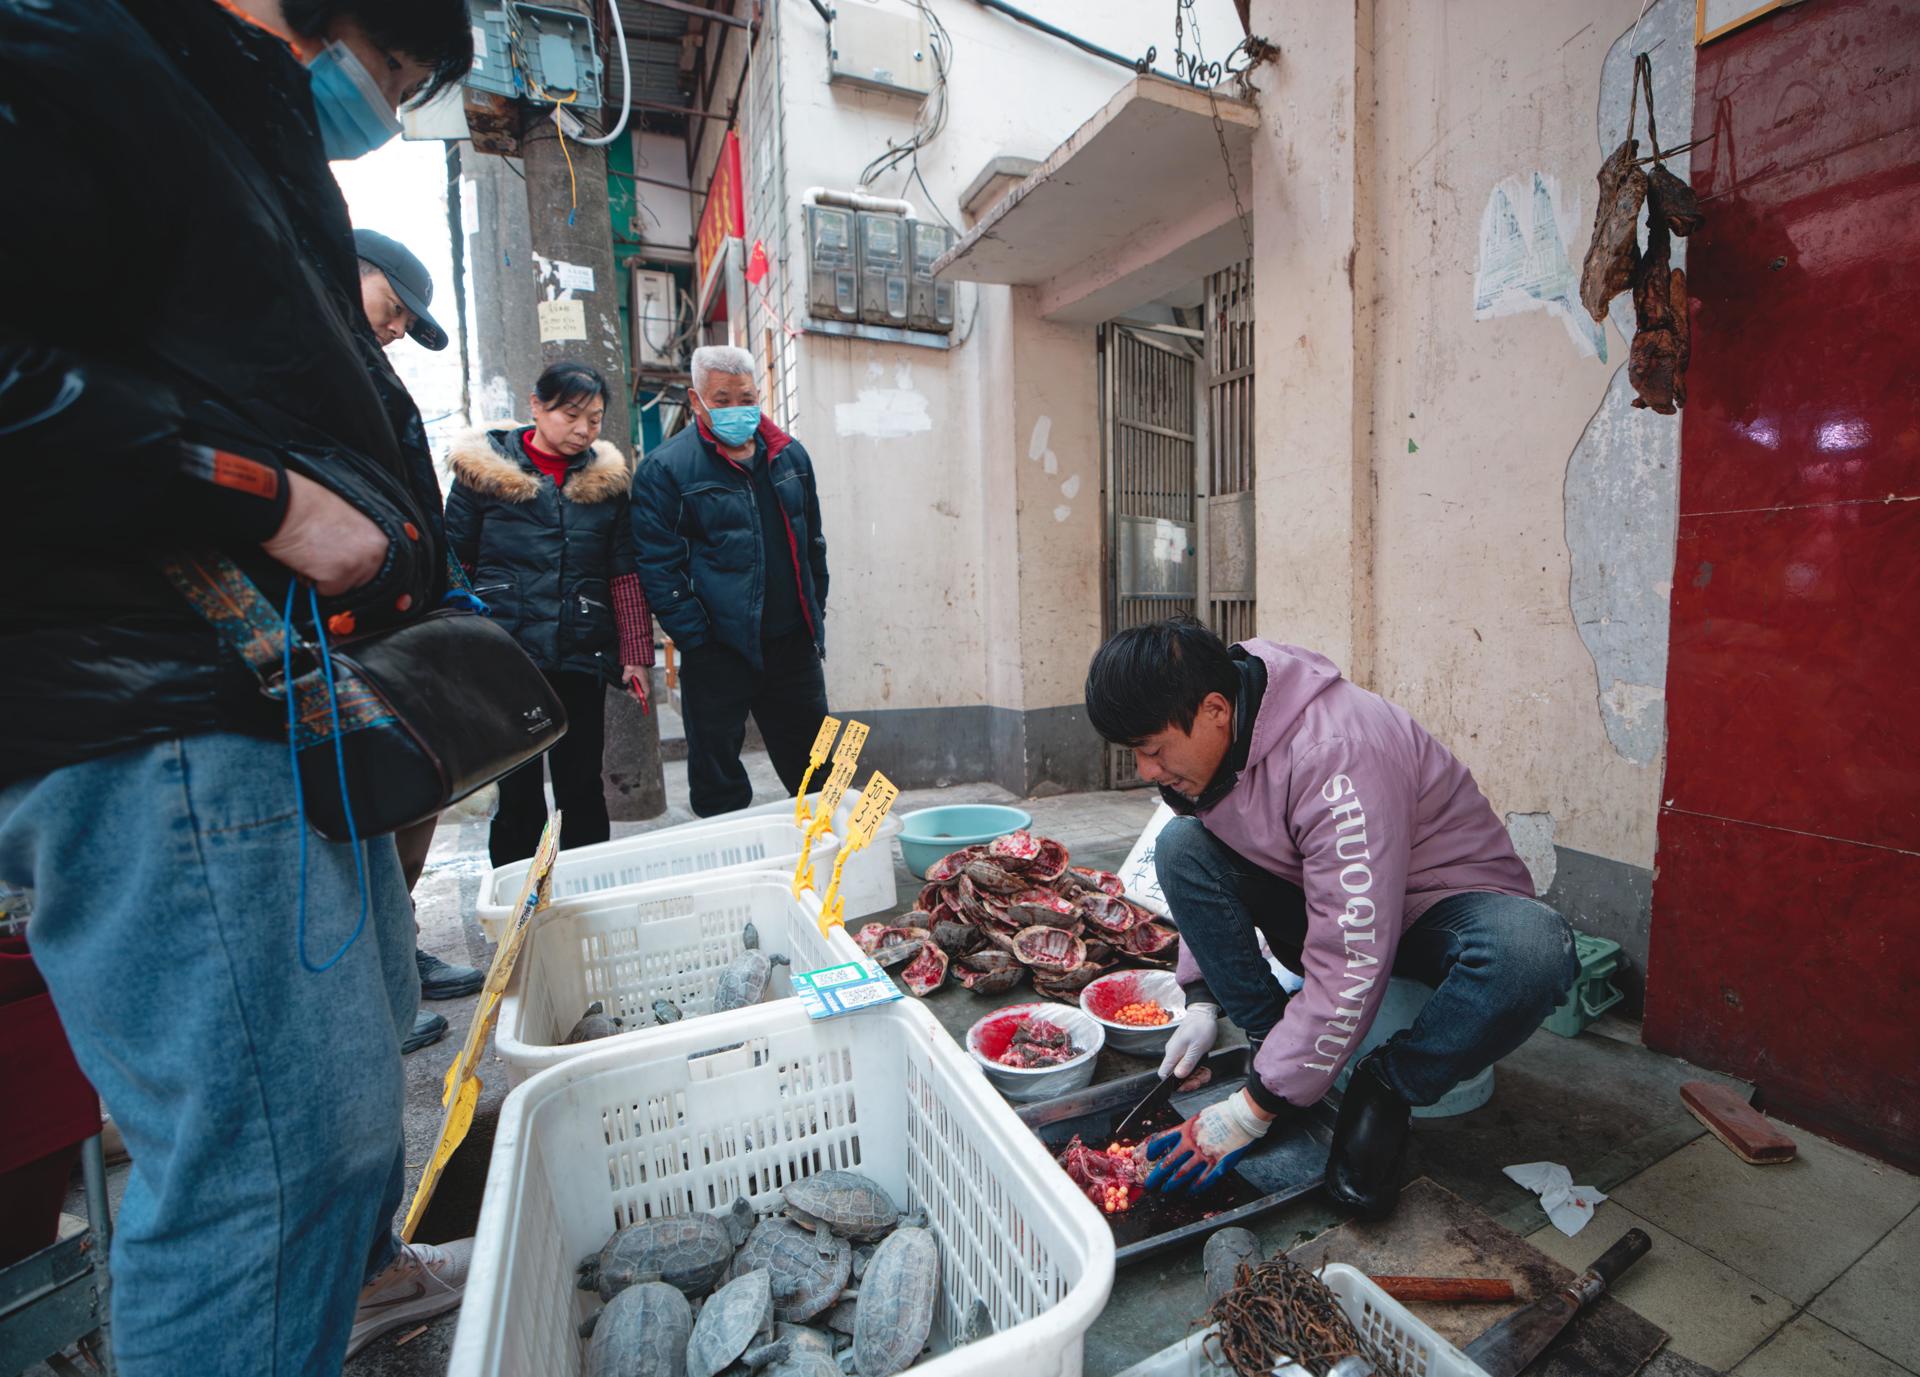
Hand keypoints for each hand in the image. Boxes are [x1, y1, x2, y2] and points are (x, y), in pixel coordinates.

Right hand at [262, 472, 388, 595]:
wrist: (286, 507)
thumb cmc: (308, 506)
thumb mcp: (346, 518)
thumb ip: (357, 538)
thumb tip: (352, 551)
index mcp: (378, 538)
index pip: (373, 565)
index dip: (350, 563)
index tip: (337, 557)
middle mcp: (374, 553)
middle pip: (360, 580)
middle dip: (340, 573)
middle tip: (321, 555)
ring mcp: (357, 565)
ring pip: (343, 587)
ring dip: (325, 577)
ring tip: (312, 555)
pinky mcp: (338, 576)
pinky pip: (326, 590)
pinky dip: (313, 581)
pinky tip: (305, 561)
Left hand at [624, 665, 649, 711]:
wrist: (636, 653)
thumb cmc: (634, 661)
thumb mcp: (628, 670)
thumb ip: (626, 677)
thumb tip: (625, 682)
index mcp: (643, 679)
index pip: (646, 691)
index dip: (644, 697)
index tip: (639, 701)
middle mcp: (644, 679)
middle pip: (642, 690)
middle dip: (635, 693)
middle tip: (629, 692)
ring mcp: (642, 677)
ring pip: (639, 687)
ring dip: (634, 689)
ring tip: (628, 688)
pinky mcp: (639, 675)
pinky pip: (637, 682)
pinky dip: (633, 685)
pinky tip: (628, 682)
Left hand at [1141, 1089, 1270, 1193]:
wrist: (1242, 1116)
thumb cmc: (1222, 1114)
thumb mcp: (1199, 1118)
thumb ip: (1188, 1129)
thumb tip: (1178, 1137)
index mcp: (1186, 1130)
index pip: (1163, 1140)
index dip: (1153, 1149)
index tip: (1149, 1156)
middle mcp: (1192, 1143)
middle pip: (1169, 1161)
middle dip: (1157, 1174)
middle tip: (1149, 1183)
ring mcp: (1205, 1155)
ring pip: (1183, 1173)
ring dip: (1173, 1183)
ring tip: (1166, 1189)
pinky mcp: (1218, 1164)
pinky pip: (1204, 1179)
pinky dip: (1196, 1187)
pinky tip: (1190, 1191)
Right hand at [1158, 1002, 1219, 1078]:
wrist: (1203, 1013)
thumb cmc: (1200, 1027)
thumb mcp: (1197, 1047)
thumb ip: (1187, 1063)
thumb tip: (1178, 1076)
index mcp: (1173, 1053)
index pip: (1164, 1073)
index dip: (1173, 1083)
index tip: (1187, 1084)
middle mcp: (1173, 1053)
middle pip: (1175, 1075)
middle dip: (1189, 1081)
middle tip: (1201, 1080)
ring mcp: (1178, 1052)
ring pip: (1183, 1071)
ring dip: (1195, 1076)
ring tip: (1205, 1074)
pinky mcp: (1184, 1051)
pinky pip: (1187, 1065)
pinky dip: (1196, 1069)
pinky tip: (1204, 1068)